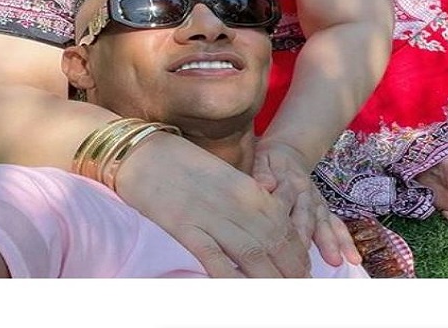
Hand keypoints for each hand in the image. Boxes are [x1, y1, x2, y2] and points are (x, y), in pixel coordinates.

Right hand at [113, 133, 311, 277]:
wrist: (143, 150)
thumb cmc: (184, 164)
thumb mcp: (226, 177)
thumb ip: (248, 200)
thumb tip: (266, 226)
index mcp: (249, 190)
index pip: (284, 227)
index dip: (297, 253)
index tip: (304, 272)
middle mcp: (237, 202)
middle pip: (274, 243)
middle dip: (291, 270)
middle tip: (300, 290)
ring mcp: (212, 215)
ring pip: (251, 253)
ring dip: (270, 279)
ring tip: (281, 298)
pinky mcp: (186, 227)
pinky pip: (213, 257)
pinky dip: (230, 278)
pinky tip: (240, 293)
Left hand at [253, 139, 360, 267]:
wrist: (288, 150)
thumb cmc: (271, 161)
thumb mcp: (263, 159)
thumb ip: (263, 172)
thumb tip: (265, 184)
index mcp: (293, 184)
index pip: (294, 209)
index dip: (297, 228)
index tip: (297, 247)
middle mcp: (309, 195)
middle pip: (313, 220)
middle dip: (319, 241)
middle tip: (323, 259)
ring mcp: (318, 203)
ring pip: (327, 224)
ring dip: (334, 243)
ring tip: (337, 261)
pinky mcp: (323, 209)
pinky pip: (336, 225)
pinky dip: (345, 241)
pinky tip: (353, 258)